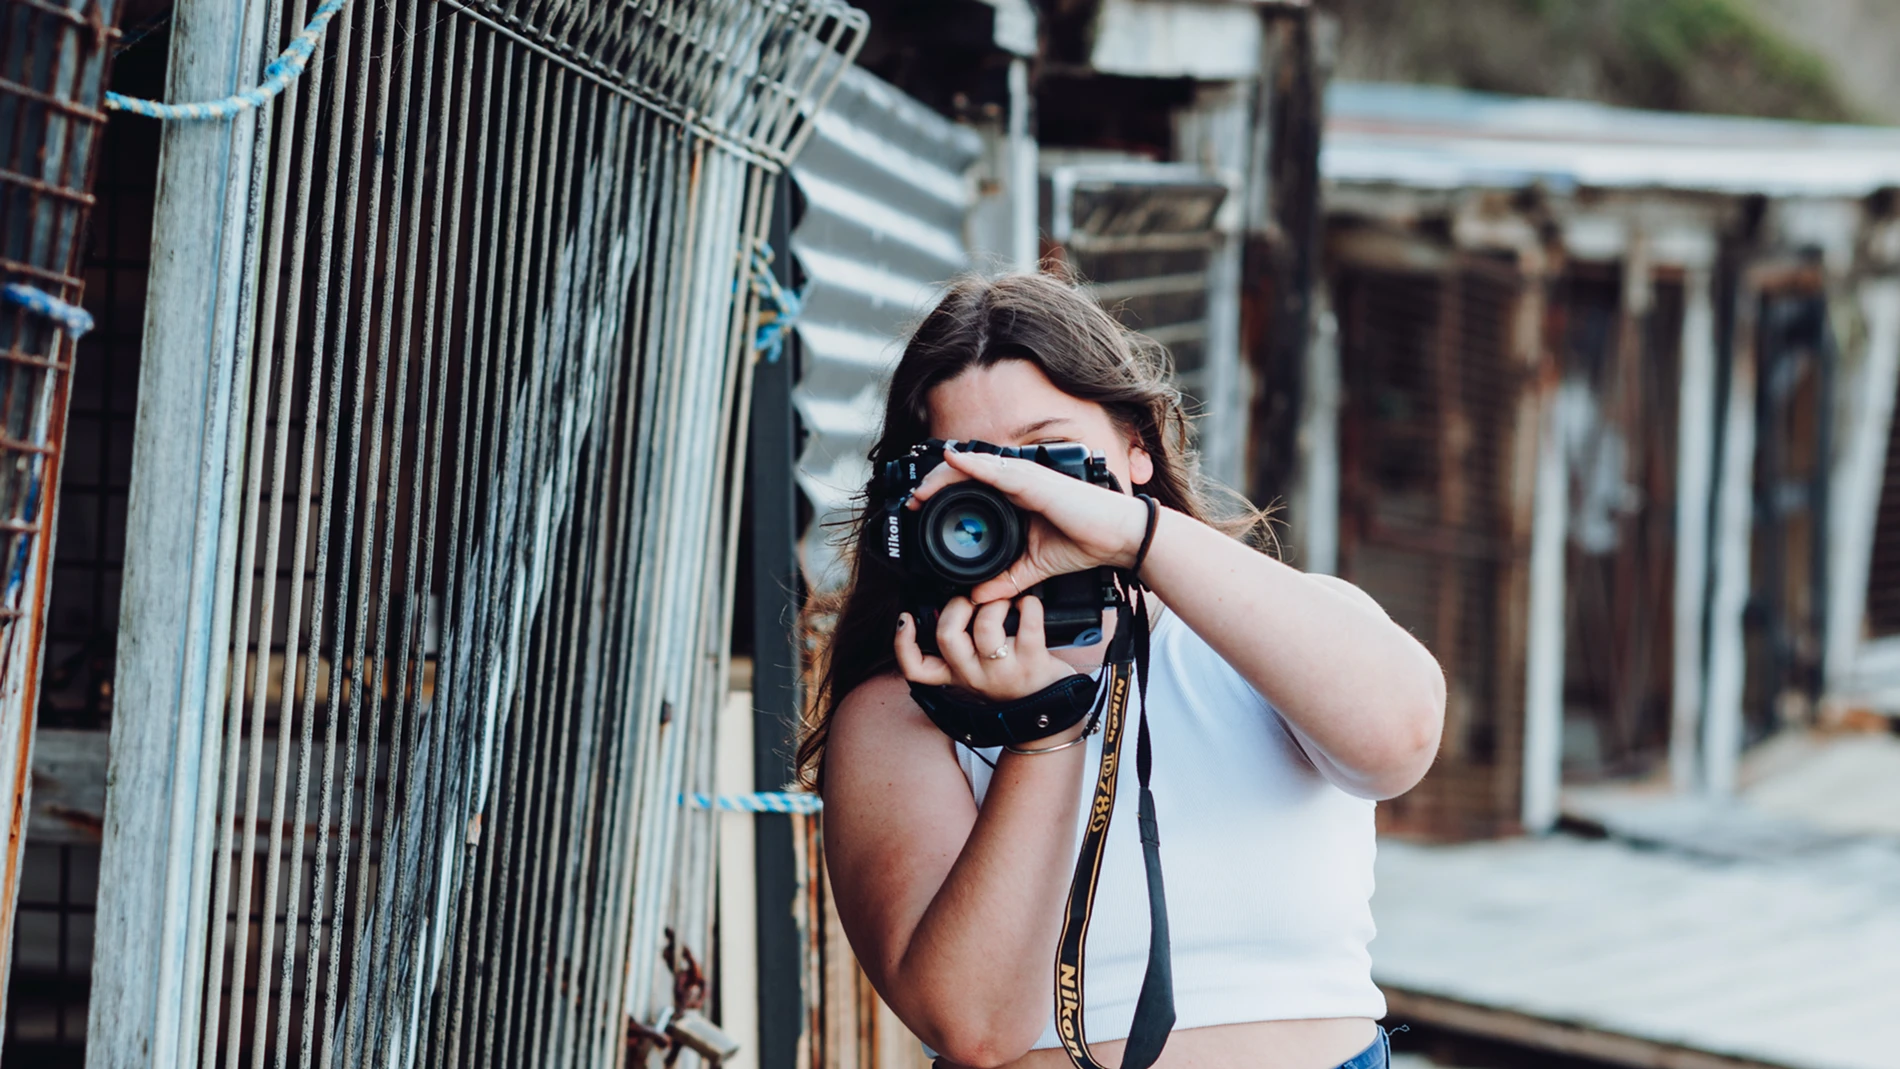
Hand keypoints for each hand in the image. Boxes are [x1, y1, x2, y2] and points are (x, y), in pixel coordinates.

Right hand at [893, 595, 1080, 701]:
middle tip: (971, 602)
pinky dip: (1029, 604)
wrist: (1048, 712)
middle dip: (957, 606)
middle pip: (947, 636)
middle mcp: (974, 676)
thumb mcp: (976, 673)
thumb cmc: (1011, 683)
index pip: (915, 668)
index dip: (903, 643)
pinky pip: (1028, 621)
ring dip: (994, 603)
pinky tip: (1027, 605)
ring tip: (1003, 602)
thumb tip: (945, 608)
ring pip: (985, 626)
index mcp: (955, 676)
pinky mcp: (1033, 661)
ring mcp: (1003, 670)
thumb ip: (959, 648)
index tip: (906, 618)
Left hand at [906, 444, 1149, 603]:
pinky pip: (996, 470)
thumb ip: (1006, 580)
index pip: (973, 487)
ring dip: (944, 475)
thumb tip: (979, 597)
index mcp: (1017, 496)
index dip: (944, 493)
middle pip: (967, 472)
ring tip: (921, 489)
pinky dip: (972, 466)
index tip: (921, 509)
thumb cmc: (1085, 543)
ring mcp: (1026, 478)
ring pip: (975, 466)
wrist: (1118, 539)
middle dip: (935, 484)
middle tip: (913, 501)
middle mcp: (1018, 482)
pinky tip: (952, 464)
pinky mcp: (1035, 481)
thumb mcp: (1034, 568)